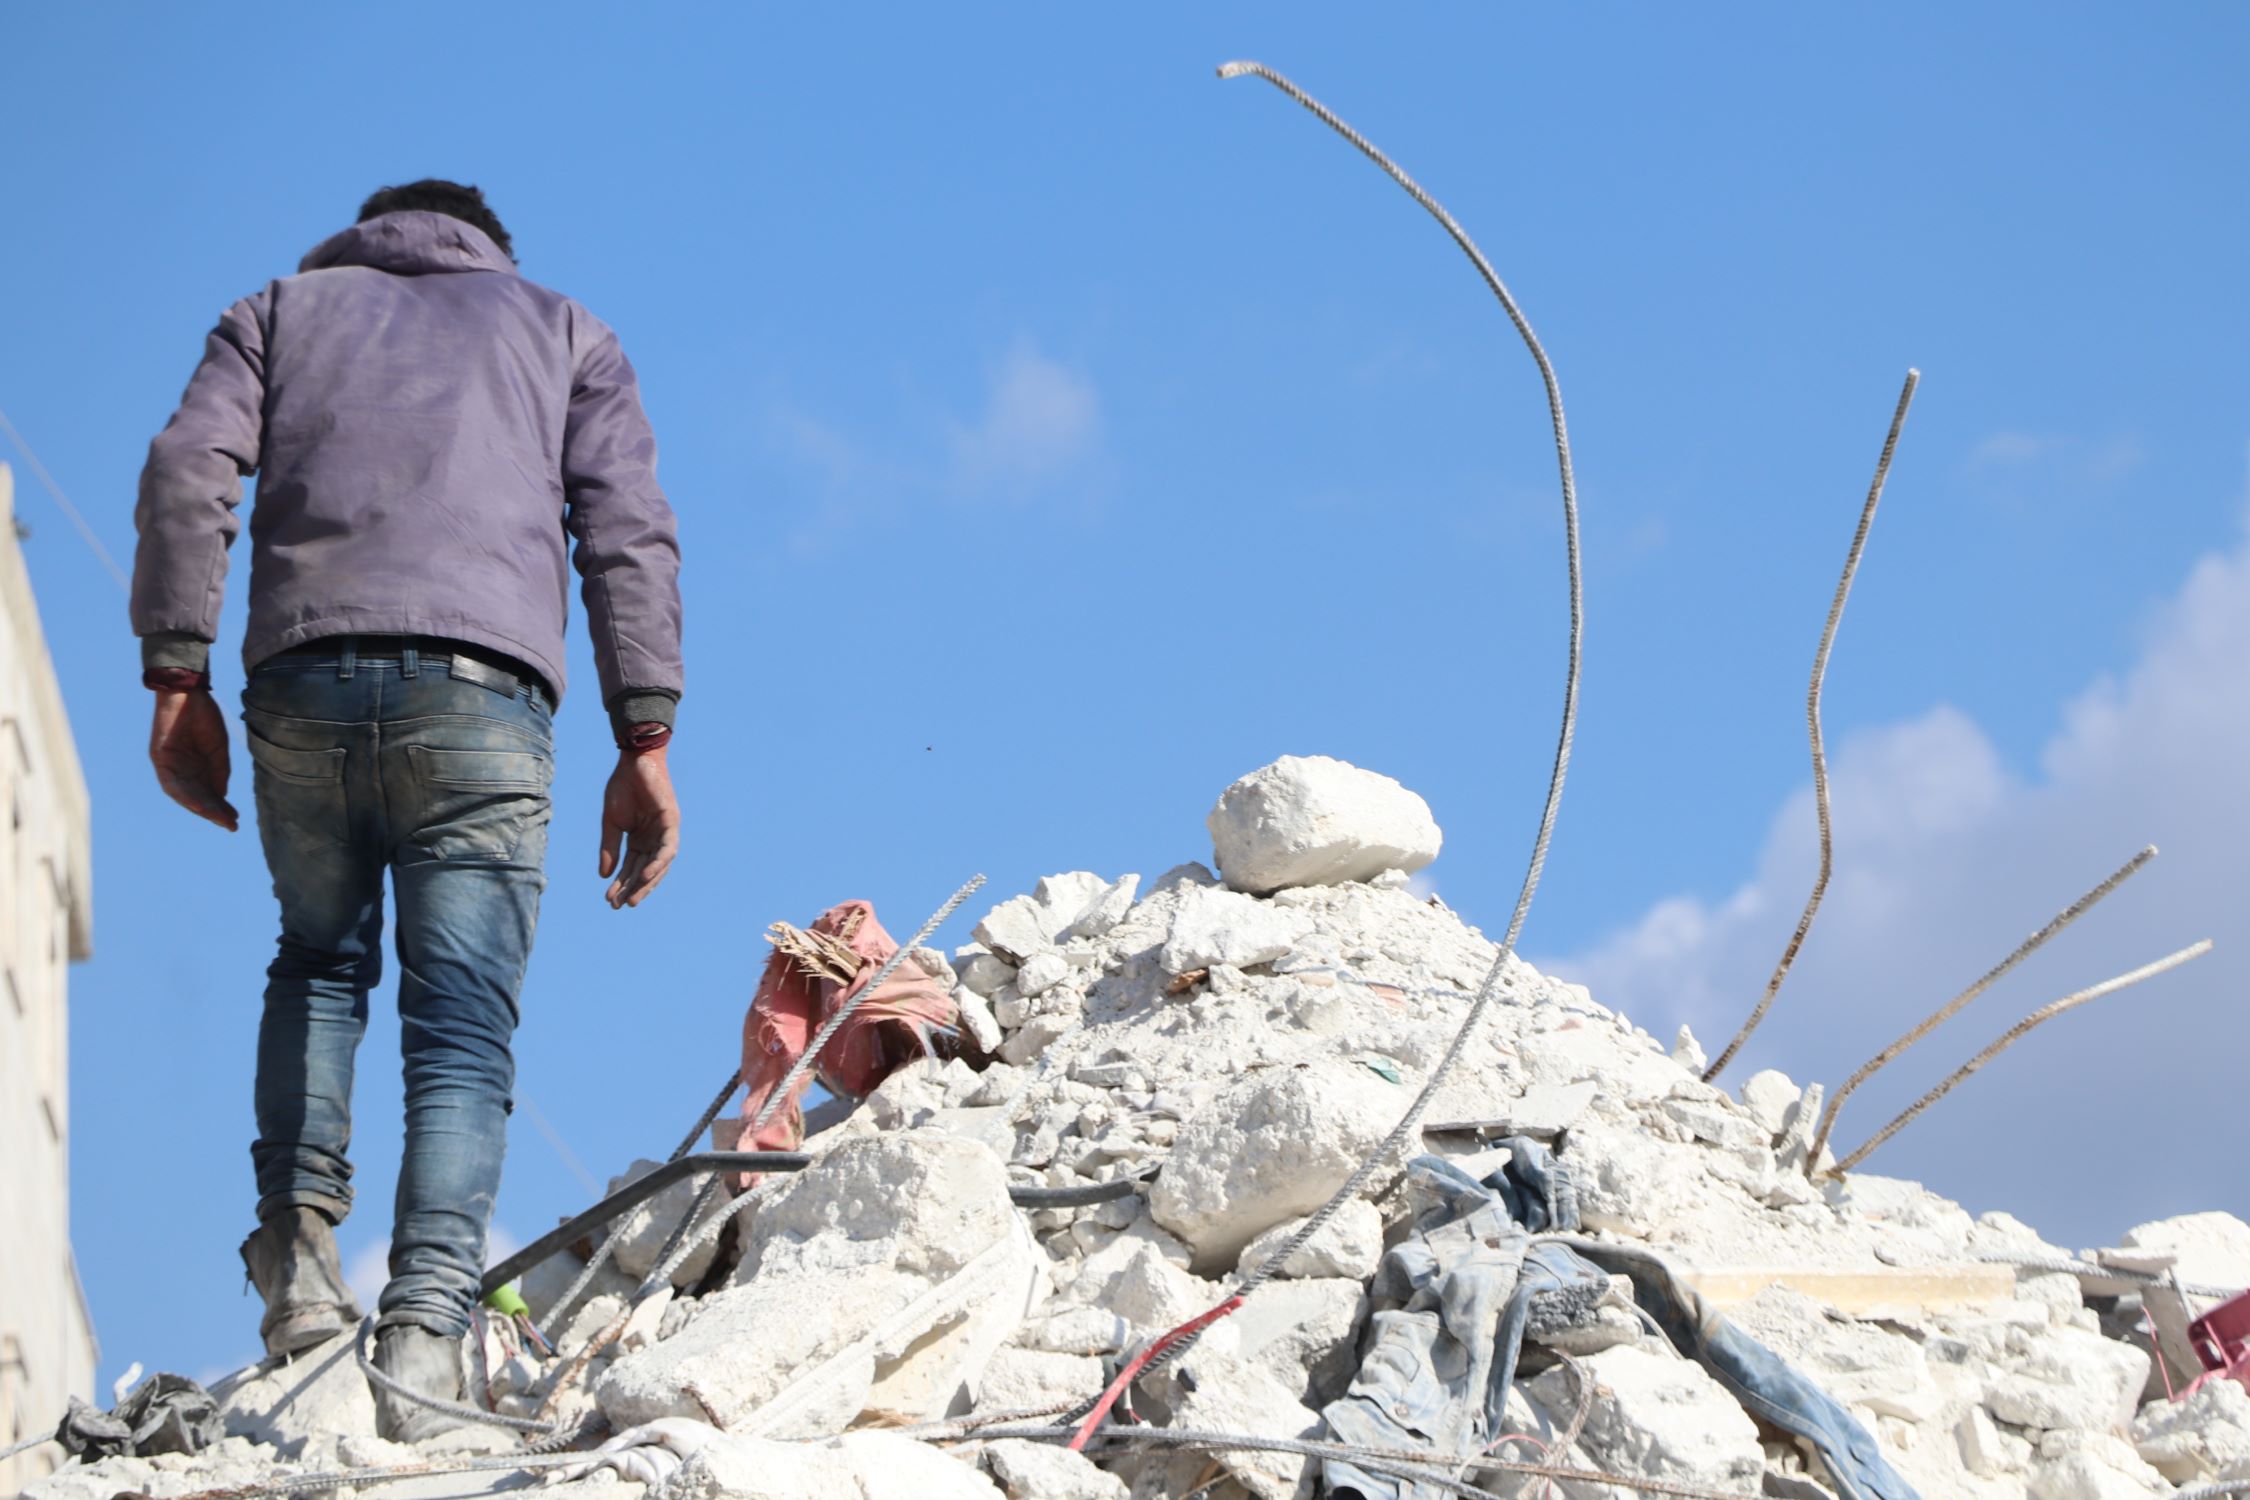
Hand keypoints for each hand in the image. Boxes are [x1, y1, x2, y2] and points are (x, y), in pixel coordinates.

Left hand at [149, 688, 238, 830]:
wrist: (186, 692)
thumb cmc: (203, 716)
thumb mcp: (218, 748)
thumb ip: (219, 772)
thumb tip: (222, 796)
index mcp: (194, 767)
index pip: (206, 792)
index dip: (219, 807)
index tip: (234, 819)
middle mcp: (179, 770)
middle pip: (195, 797)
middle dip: (212, 812)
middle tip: (229, 824)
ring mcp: (168, 765)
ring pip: (182, 794)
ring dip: (200, 807)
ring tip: (217, 818)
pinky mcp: (159, 758)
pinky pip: (170, 781)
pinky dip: (184, 794)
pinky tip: (198, 804)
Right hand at [599, 745, 679, 908]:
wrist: (634, 761)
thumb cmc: (622, 787)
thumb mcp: (611, 822)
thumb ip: (609, 847)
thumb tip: (603, 875)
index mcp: (640, 839)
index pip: (631, 867)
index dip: (620, 884)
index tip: (608, 900)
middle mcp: (655, 839)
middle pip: (645, 870)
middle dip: (634, 889)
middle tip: (620, 906)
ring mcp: (665, 832)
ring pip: (659, 864)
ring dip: (646, 882)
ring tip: (632, 898)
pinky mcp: (672, 822)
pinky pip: (668, 848)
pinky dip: (658, 863)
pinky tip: (645, 875)